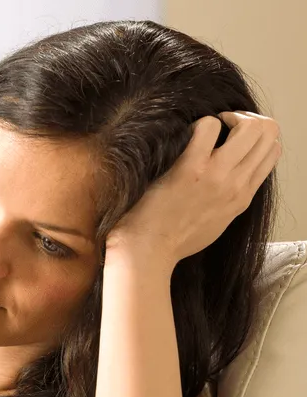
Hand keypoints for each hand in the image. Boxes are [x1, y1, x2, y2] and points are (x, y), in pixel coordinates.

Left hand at [107, 112, 280, 267]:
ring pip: (249, 127)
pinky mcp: (190, 169)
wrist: (149, 252)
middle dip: (247, 118)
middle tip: (223, 123)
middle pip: (268, 132)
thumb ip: (229, 198)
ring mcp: (216, 176)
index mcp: (243, 196)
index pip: (273, 151)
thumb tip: (230, 178)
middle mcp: (236, 184)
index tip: (233, 135)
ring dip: (227, 118)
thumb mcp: (216, 222)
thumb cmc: (173, 239)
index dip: (257, 135)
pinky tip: (184, 137)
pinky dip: (198, 124)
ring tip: (207, 127)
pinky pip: (207, 127)